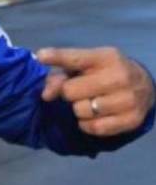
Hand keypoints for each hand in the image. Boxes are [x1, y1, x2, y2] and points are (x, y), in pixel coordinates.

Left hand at [39, 47, 154, 136]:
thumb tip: (46, 95)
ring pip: (81, 111)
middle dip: (69, 92)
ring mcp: (128, 99)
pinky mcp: (132, 120)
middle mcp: (119, 76)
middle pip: (70, 91)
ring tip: (89, 102)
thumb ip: (60, 74)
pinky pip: (95, 128)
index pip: (75, 58)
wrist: (143, 86)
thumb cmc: (103, 72)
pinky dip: (87, 125)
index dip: (56, 57)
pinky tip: (94, 116)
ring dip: (79, 109)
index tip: (40, 56)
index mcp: (105, 57)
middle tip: (79, 91)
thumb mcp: (84, 66)